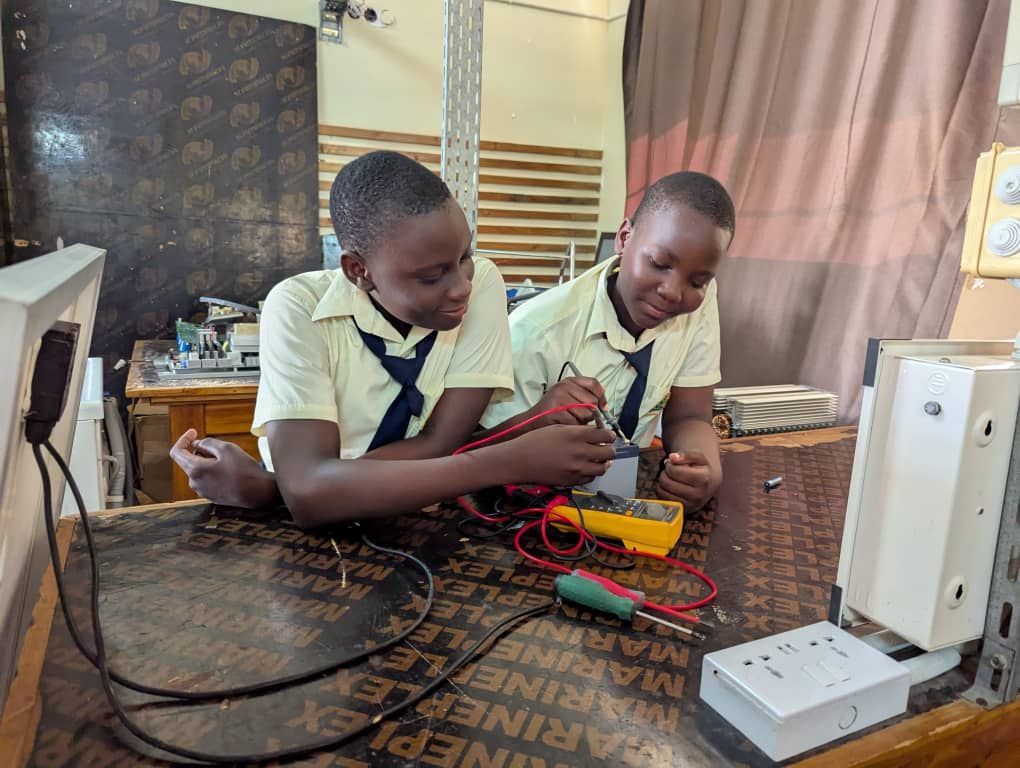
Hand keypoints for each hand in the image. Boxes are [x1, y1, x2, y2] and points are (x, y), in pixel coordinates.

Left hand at [169, 429, 276, 507]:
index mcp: (195, 470)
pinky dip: (212, 471)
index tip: (193, 432)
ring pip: (198, 470)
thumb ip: (207, 443)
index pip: (177, 452)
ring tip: (227, 460)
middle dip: (199, 450)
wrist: (258, 493)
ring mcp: (202, 492)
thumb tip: (196, 444)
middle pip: (188, 461)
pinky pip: (206, 479)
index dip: (183, 439)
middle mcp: (194, 483)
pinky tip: (229, 470)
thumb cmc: (244, 470)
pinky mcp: (211, 497)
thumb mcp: (226, 448)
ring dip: (207, 461)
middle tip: (218, 446)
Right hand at [500, 424, 615, 486]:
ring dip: (603, 462)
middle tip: (605, 447)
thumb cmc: (536, 441)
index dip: (609, 435)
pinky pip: (590, 478)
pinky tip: (586, 467)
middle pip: (609, 452)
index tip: (608, 435)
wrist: (520, 460)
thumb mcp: (558, 428)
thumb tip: (594, 434)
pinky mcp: (572, 480)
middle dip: (609, 449)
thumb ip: (578, 431)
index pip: (605, 435)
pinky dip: (591, 472)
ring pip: (603, 468)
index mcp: (576, 435)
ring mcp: (577, 468)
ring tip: (598, 459)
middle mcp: (580, 452)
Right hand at [530, 376, 607, 427]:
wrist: (530, 422)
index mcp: (568, 381)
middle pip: (592, 401)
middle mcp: (563, 387)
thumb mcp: (567, 397)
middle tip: (579, 417)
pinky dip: (573, 428)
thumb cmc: (551, 412)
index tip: (603, 407)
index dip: (602, 397)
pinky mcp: (555, 411)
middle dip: (590, 413)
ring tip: (570, 421)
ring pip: (586, 414)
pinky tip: (565, 426)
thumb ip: (584, 396)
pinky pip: (576, 423)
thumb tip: (604, 404)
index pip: (593, 384)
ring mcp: (559, 398)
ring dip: (582, 422)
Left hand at [656, 451, 717, 509]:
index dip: (670, 465)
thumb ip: (686, 454)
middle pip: (666, 482)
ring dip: (663, 482)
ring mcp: (690, 505)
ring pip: (663, 491)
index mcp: (704, 479)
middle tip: (671, 471)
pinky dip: (662, 491)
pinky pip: (663, 499)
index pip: (674, 471)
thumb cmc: (700, 468)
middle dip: (665, 473)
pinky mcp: (683, 511)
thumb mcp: (698, 457)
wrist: (707, 484)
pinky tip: (670, 487)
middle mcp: (698, 495)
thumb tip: (672, 457)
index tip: (673, 463)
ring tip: (671, 478)